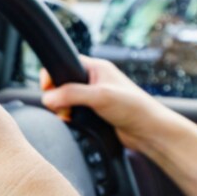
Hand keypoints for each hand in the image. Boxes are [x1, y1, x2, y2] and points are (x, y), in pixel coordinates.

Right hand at [41, 56, 184, 153]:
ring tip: (69, 116)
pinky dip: (71, 118)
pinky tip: (76, 122)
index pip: (66, 64)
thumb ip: (71, 94)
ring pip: (67, 100)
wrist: (149, 132)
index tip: (48, 90)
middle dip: (58, 96)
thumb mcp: (100, 96)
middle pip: (63, 84)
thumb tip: (47, 97)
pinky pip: (74, 112)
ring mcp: (94, 97)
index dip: (54, 76)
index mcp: (97, 68)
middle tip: (62, 107)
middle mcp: (95, 80)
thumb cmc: (133, 108)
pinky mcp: (95, 112)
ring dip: (64, 109)